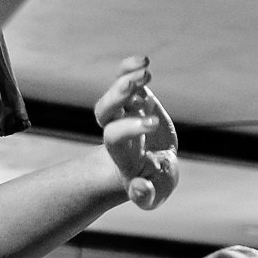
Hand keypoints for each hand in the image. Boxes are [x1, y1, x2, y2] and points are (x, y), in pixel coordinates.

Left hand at [93, 57, 179, 209]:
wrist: (151, 169)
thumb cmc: (151, 184)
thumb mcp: (152, 196)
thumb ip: (146, 195)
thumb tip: (140, 187)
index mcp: (122, 153)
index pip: (115, 135)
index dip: (130, 126)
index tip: (153, 124)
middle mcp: (118, 130)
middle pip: (104, 111)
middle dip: (116, 97)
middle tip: (135, 86)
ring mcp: (125, 114)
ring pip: (115, 94)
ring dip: (126, 79)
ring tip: (145, 70)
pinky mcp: (137, 101)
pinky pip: (127, 81)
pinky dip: (131, 70)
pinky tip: (144, 61)